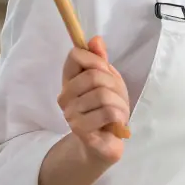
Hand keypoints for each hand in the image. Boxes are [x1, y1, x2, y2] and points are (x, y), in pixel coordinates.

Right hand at [57, 36, 129, 164]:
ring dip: (120, 104)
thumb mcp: (108, 82)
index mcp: (69, 81)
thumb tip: (95, 39)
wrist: (104, 144)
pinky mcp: (80, 130)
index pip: (75, 56)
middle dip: (114, 86)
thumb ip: (100, 61)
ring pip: (103, 95)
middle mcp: (65, 97)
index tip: (104, 71)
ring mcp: (70, 114)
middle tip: (117, 98)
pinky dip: (119, 116)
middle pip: (94, 75)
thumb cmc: (106, 111)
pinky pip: (107, 112)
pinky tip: (116, 123)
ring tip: (118, 113)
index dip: (95, 60)